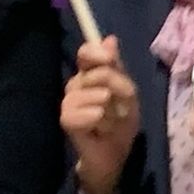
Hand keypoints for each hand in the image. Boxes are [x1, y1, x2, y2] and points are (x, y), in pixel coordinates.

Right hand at [62, 36, 139, 193]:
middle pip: (97, 74)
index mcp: (90, 74)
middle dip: (119, 89)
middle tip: (123, 107)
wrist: (114, 154)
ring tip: (111, 121)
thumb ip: (117, 68)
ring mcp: (68, 102)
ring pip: (94, 94)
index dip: (97, 53)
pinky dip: (98, 120)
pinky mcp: (66, 120)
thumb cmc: (121, 122)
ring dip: (111, 110)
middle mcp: (76, 84)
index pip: (86, 52)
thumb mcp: (127, 93)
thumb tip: (109, 39)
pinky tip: (100, 128)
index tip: (110, 60)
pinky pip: (82, 112)